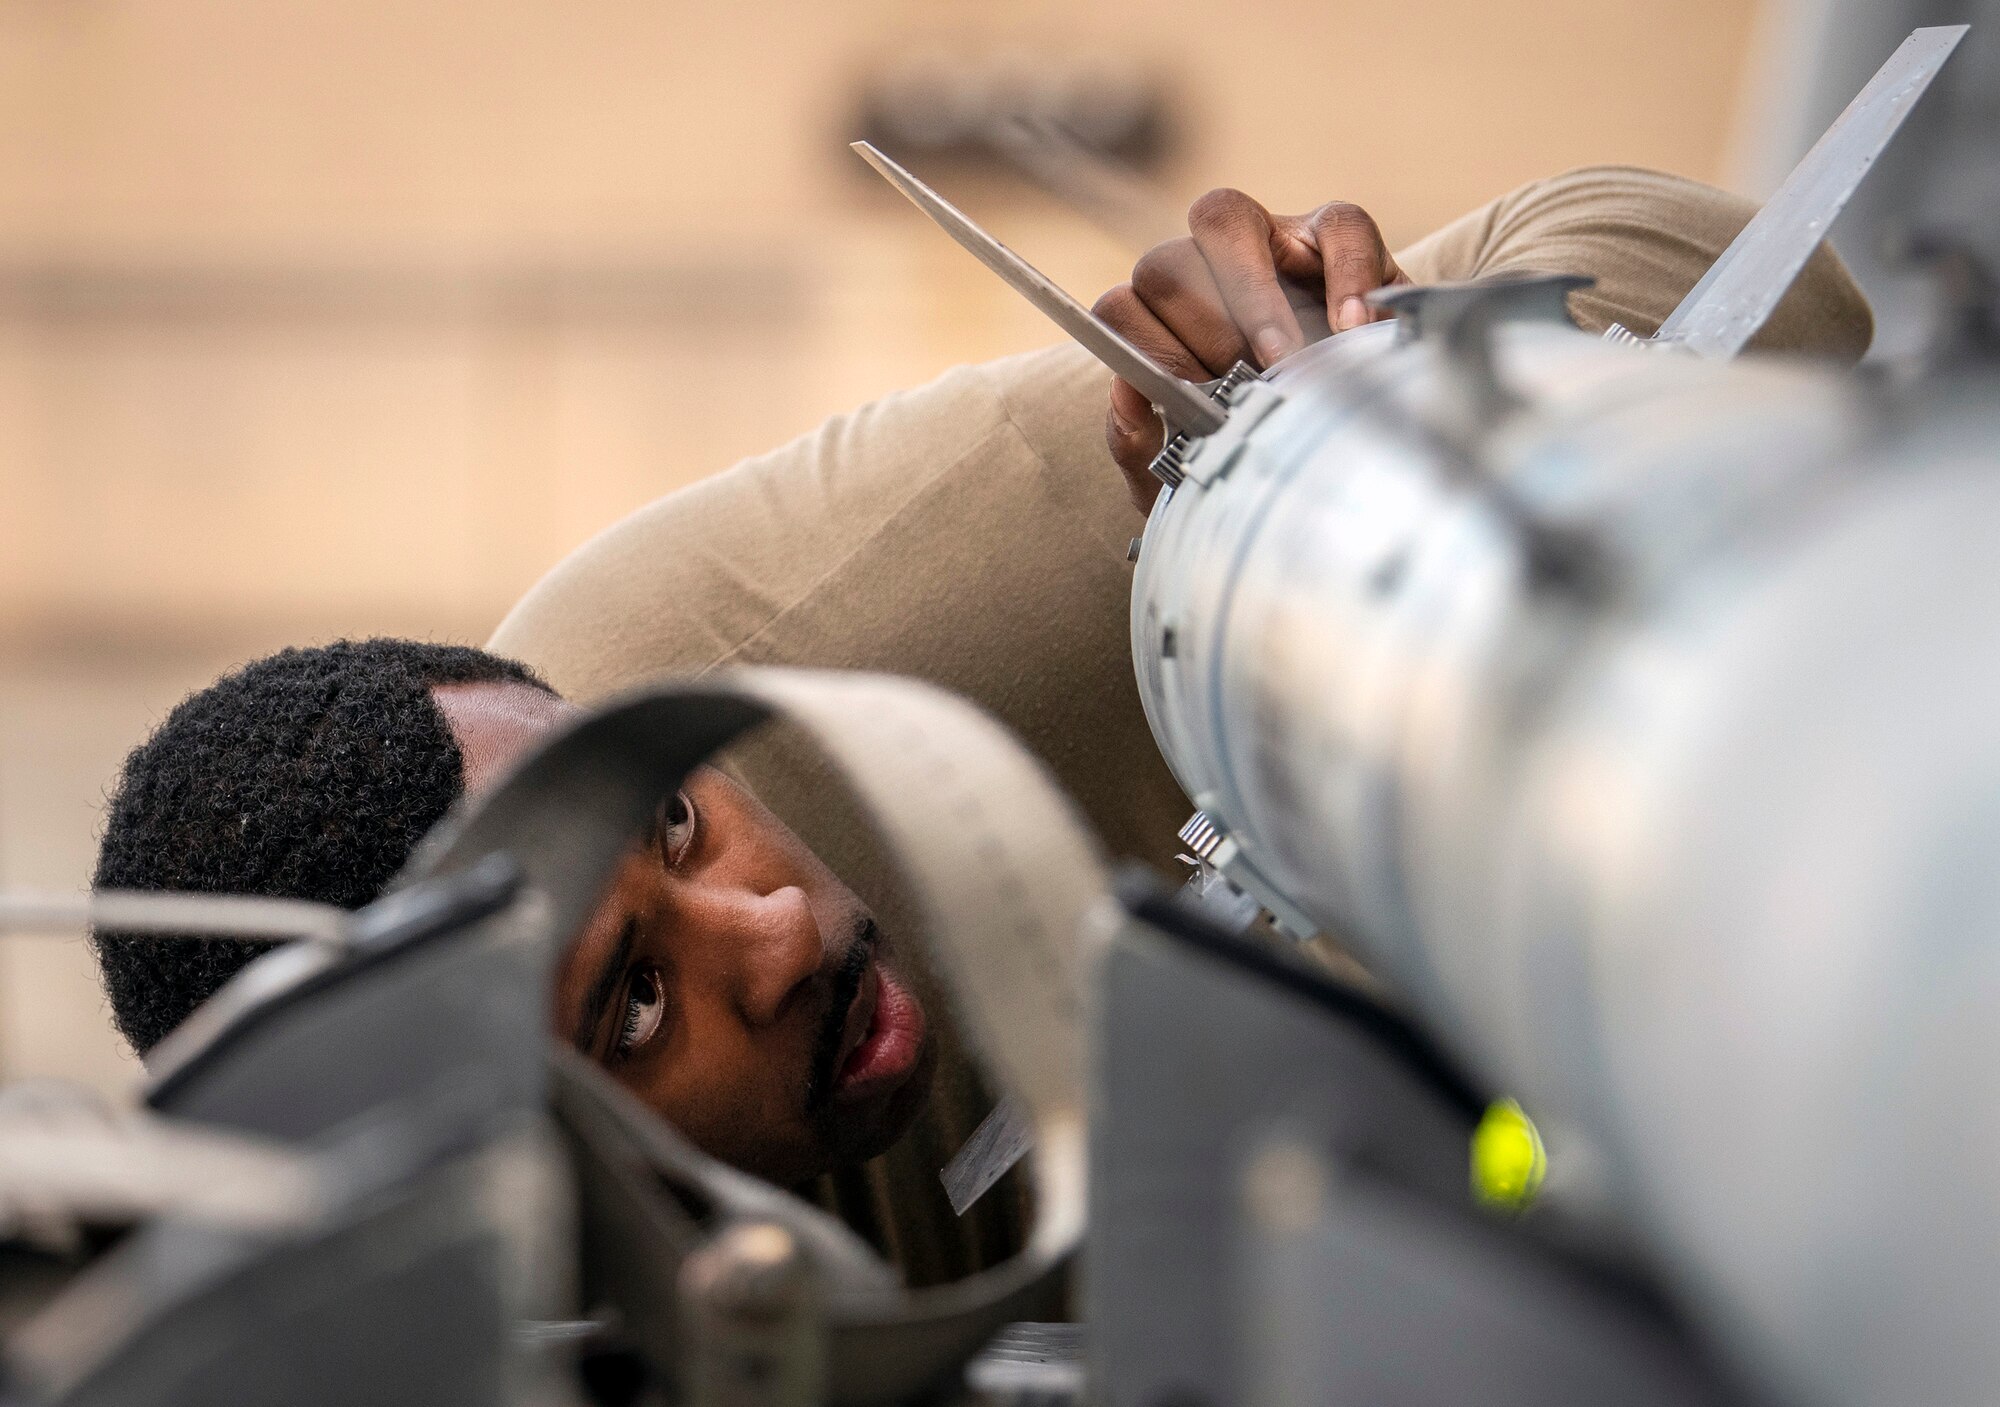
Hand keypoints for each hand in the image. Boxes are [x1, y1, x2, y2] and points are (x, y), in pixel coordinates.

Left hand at [1092, 189, 1407, 510]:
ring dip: (1253, 299)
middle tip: (1247, 381)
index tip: (1193, 397)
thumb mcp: (1193, 467)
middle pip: (1164, 263)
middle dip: (1201, 330)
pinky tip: (1352, 331)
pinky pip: (1338, 224)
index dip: (1149, 352)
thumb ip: (1140, 445)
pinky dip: (1346, 275)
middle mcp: (1202, 270)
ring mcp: (1266, 241)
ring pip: (1226, 222)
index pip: (1121, 309)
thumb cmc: (1259, 450)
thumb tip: (1124, 394)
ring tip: (1288, 361)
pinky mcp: (1335, 233)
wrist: (1344, 449)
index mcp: (1160, 324)